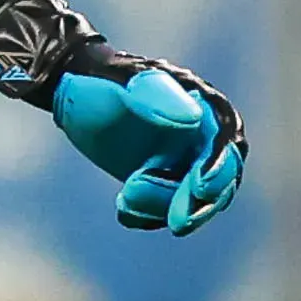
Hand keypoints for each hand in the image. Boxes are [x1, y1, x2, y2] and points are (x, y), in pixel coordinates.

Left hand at [0, 0, 244, 234]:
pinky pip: (161, 210)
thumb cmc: (105, 79)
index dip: (220, 167)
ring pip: (190, 201)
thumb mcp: (127, 83)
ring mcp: (181, 163)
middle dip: (200, 204)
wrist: (75, 88)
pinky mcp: (159, 183)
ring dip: (164, 207)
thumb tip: (195, 119)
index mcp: (204, 106)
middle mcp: (201, 139)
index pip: (226, 143)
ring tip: (127, 197)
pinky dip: (146, 215)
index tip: (200, 186)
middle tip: (177, 222)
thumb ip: (158, 96)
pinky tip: (123, 208)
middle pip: (218, 181)